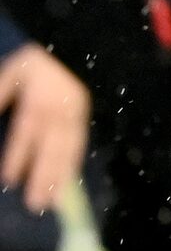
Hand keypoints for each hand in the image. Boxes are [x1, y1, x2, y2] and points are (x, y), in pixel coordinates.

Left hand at [0, 43, 85, 211]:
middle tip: (35, 203)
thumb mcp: (11, 74)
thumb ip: (0, 97)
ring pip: (67, 151)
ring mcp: (73, 118)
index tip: (10, 179)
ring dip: (61, 177)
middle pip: (50, 149)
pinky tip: (70, 181)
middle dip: (43, 177)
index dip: (18, 156)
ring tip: (53, 201)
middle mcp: (58, 114)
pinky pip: (80, 145)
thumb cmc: (36, 63)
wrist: (74, 47)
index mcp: (37, 102)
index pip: (26, 133)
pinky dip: (74, 165)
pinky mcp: (83, 119)